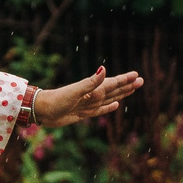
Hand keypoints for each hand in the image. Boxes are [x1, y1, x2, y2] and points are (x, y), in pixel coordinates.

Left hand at [29, 66, 143, 128]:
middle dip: (127, 86)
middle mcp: (91, 95)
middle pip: (113, 90)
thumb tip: (104, 69)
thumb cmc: (56, 100)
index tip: (137, 75)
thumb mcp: (75, 91)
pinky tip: (115, 105)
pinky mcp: (82, 113)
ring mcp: (87, 104)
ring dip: (120, 94)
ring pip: (109, 98)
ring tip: (132, 89)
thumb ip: (91, 82)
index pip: (112, 83)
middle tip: (140, 80)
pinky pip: (99, 110)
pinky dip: (108, 107)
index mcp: (92, 89)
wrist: (42, 111)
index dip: (124, 80)